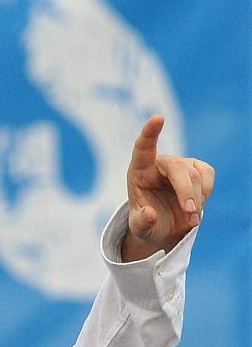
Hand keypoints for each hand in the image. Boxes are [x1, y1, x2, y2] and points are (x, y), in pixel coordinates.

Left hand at [122, 114, 214, 260]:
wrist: (163, 225)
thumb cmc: (147, 223)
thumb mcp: (140, 229)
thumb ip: (142, 222)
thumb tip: (149, 213)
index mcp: (138, 171)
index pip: (143, 148)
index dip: (150, 132)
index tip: (158, 117)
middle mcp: (159, 163)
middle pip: (178, 168)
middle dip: (186, 192)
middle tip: (190, 216)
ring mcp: (179, 164)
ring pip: (196, 175)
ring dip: (196, 199)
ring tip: (190, 219)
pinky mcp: (196, 168)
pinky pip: (207, 175)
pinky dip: (205, 194)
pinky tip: (196, 205)